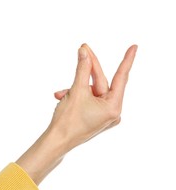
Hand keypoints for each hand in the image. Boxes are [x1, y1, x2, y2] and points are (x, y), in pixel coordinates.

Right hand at [16, 44, 136, 184]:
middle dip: (88, 70)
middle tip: (83, 50)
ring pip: (91, 92)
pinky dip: (76, 96)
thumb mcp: (76, 91)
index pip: (121, 78)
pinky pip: (88, 100)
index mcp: (113, 107)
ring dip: (76, 87)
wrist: (56, 142)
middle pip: (101, 83)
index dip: (127, 60)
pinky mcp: (95, 118)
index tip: (134, 47)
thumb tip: (84, 52)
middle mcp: (111, 113)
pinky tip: (63, 97)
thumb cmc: (67, 121)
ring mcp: (103, 116)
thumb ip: (82, 69)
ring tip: (62, 92)